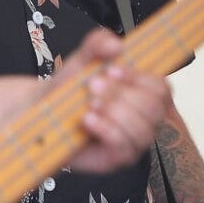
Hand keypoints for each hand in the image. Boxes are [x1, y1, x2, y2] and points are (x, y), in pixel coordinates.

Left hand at [50, 30, 172, 173]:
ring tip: (90, 104)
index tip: (112, 69)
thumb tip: (117, 45)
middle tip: (93, 84)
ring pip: (143, 129)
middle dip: (122, 93)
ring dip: (115, 111)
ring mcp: (132, 142)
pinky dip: (105, 128)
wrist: (40, 112)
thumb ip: (99, 43)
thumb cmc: (68, 90)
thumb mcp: (82, 59)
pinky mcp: (116, 159)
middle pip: (154, 108)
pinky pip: (124, 146)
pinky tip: (87, 119)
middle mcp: (143, 120)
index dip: (141, 78)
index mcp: (142, 95)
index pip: (162, 89)